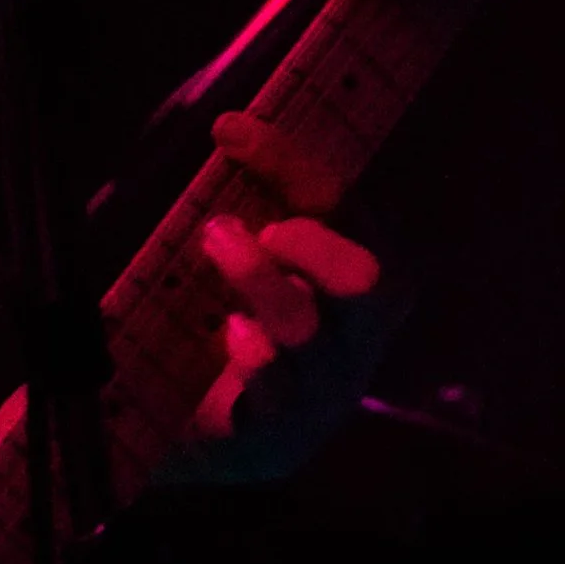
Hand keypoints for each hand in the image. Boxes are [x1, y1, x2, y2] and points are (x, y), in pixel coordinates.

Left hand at [193, 108, 380, 446]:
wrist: (195, 435)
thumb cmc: (229, 328)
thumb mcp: (245, 264)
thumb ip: (253, 212)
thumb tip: (231, 133)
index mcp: (356, 279)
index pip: (345, 209)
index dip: (291, 162)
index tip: (229, 128)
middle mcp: (355, 336)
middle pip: (369, 277)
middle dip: (312, 241)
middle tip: (259, 228)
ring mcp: (323, 389)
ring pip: (309, 326)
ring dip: (258, 277)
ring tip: (215, 242)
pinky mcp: (282, 434)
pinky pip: (279, 389)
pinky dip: (254, 351)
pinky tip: (230, 333)